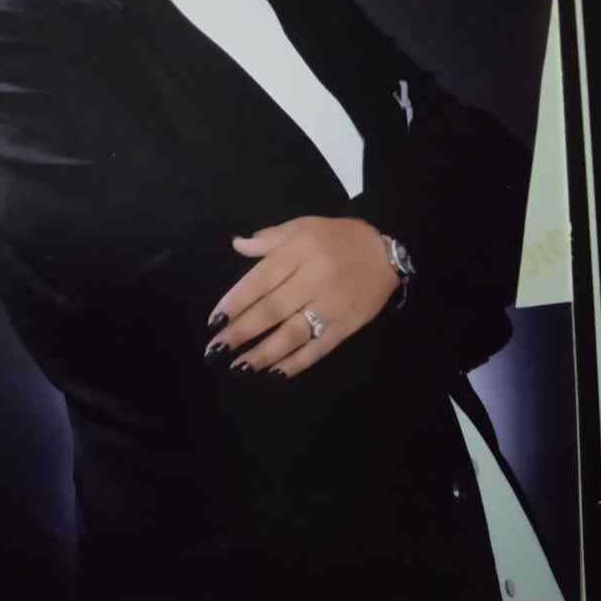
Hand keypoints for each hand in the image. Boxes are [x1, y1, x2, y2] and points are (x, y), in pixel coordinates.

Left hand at [205, 216, 398, 378]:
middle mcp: (312, 279)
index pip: (260, 280)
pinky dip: (297, 362)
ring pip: (292, 333)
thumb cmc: (337, 237)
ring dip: (264, 353)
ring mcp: (330, 306)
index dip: (235, 302)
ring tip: (239, 368)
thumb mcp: (302, 227)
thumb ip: (268, 239)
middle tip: (214, 351)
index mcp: (298, 252)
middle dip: (241, 332)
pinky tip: (275, 373)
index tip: (213, 322)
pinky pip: (318, 348)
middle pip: (272, 310)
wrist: (386, 251)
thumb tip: (236, 245)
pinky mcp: (346, 326)